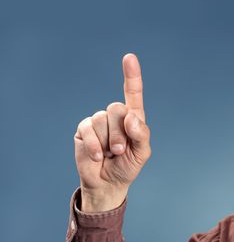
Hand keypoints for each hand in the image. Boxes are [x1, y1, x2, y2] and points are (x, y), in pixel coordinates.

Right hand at [74, 54, 150, 211]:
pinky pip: (88, 129)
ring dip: (108, 142)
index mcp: (133, 118)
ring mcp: (98, 122)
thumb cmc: (127, 166)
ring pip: (102, 119)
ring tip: (110, 154)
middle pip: (116, 109)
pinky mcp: (84, 130)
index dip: (131, 76)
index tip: (129, 58)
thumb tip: (131, 118)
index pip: (133, 94)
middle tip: (121, 151)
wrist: (108, 183)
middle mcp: (115, 117)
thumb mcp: (141, 153)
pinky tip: (98, 156)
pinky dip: (95, 146)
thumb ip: (141, 135)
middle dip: (120, 134)